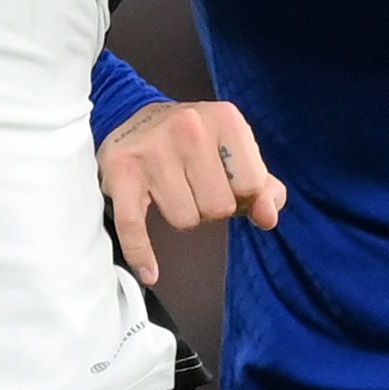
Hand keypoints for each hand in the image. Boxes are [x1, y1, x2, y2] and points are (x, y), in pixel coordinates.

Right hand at [98, 98, 284, 286]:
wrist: (134, 116)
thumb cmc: (195, 142)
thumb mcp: (236, 152)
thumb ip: (263, 188)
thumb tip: (268, 217)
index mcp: (225, 119)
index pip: (252, 186)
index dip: (242, 194)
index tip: (225, 182)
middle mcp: (189, 127)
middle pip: (218, 207)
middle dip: (210, 207)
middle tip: (195, 186)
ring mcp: (152, 149)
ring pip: (184, 220)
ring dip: (182, 215)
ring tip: (172, 190)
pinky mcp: (120, 172)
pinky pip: (133, 225)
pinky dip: (141, 253)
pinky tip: (150, 272)